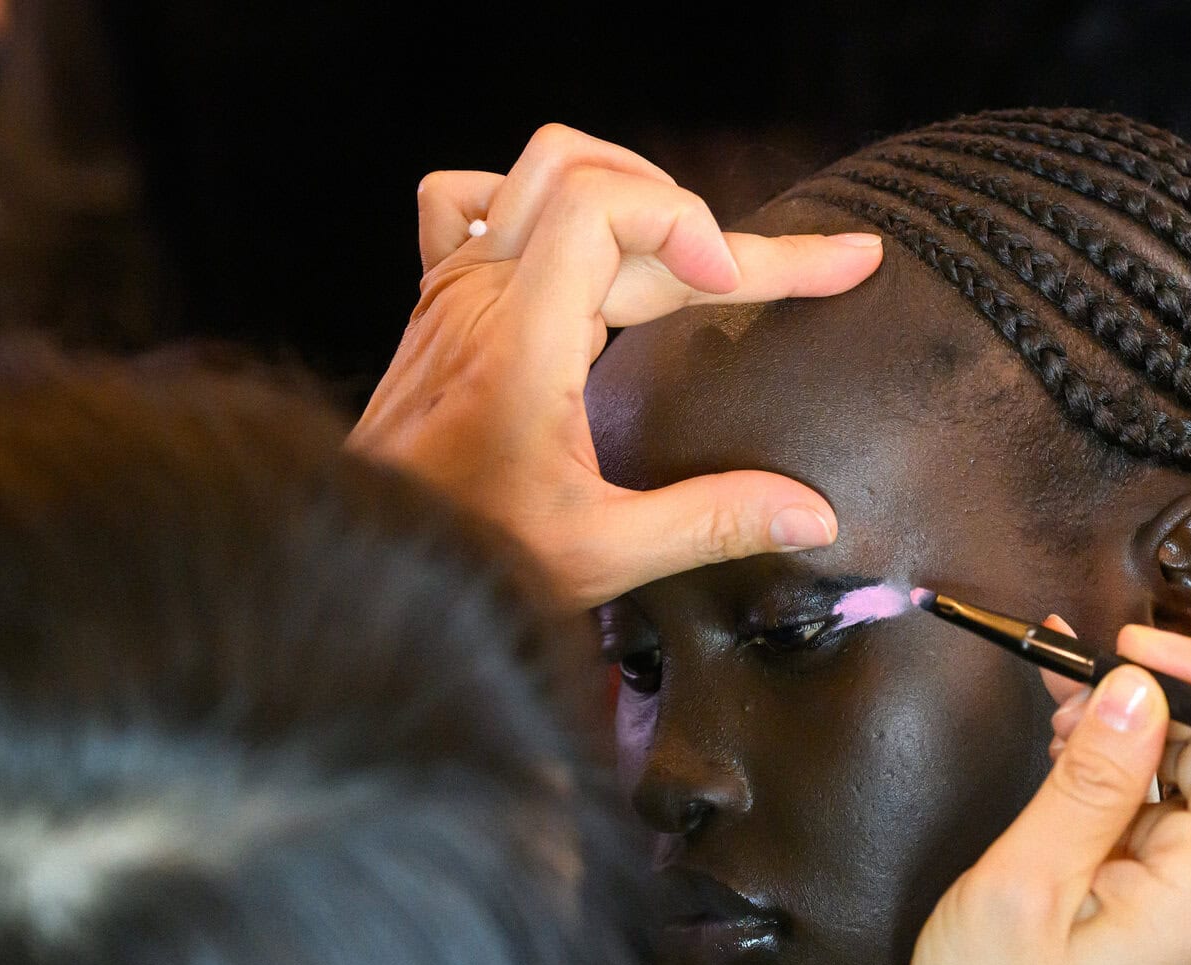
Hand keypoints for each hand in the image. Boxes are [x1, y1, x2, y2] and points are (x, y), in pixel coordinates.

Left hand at [349, 125, 883, 609]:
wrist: (365, 565)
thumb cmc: (470, 559)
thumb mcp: (605, 554)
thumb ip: (714, 523)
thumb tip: (814, 516)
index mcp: (520, 341)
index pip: (603, 205)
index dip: (688, 222)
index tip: (737, 285)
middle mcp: (482, 295)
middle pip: (605, 190)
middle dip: (724, 230)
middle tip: (825, 267)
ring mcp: (455, 288)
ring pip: (548, 173)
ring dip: (638, 194)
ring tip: (707, 251)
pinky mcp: (442, 300)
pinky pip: (476, 199)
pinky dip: (539, 199)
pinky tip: (584, 243)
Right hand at [741, 625, 1190, 964]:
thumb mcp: (1023, 888)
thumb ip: (1089, 781)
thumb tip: (1138, 686)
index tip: (1130, 644)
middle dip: (1156, 701)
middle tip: (1065, 668)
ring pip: (1189, 793)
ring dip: (1129, 740)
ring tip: (1051, 709)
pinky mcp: (1164, 930)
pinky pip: (1159, 833)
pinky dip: (1116, 787)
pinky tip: (1061, 764)